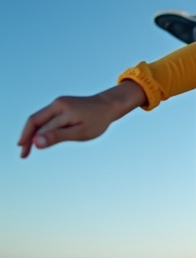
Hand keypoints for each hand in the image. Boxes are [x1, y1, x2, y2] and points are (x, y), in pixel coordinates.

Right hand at [18, 83, 144, 158]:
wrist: (109, 105)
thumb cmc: (98, 121)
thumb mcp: (80, 132)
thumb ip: (58, 136)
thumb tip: (36, 142)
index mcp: (62, 109)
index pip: (41, 127)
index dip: (30, 141)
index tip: (24, 155)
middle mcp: (58, 103)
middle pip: (34, 121)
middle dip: (26, 137)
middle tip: (23, 154)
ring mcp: (59, 103)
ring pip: (39, 119)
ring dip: (32, 133)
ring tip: (27, 149)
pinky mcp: (61, 105)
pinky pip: (46, 117)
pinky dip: (40, 128)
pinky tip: (39, 139)